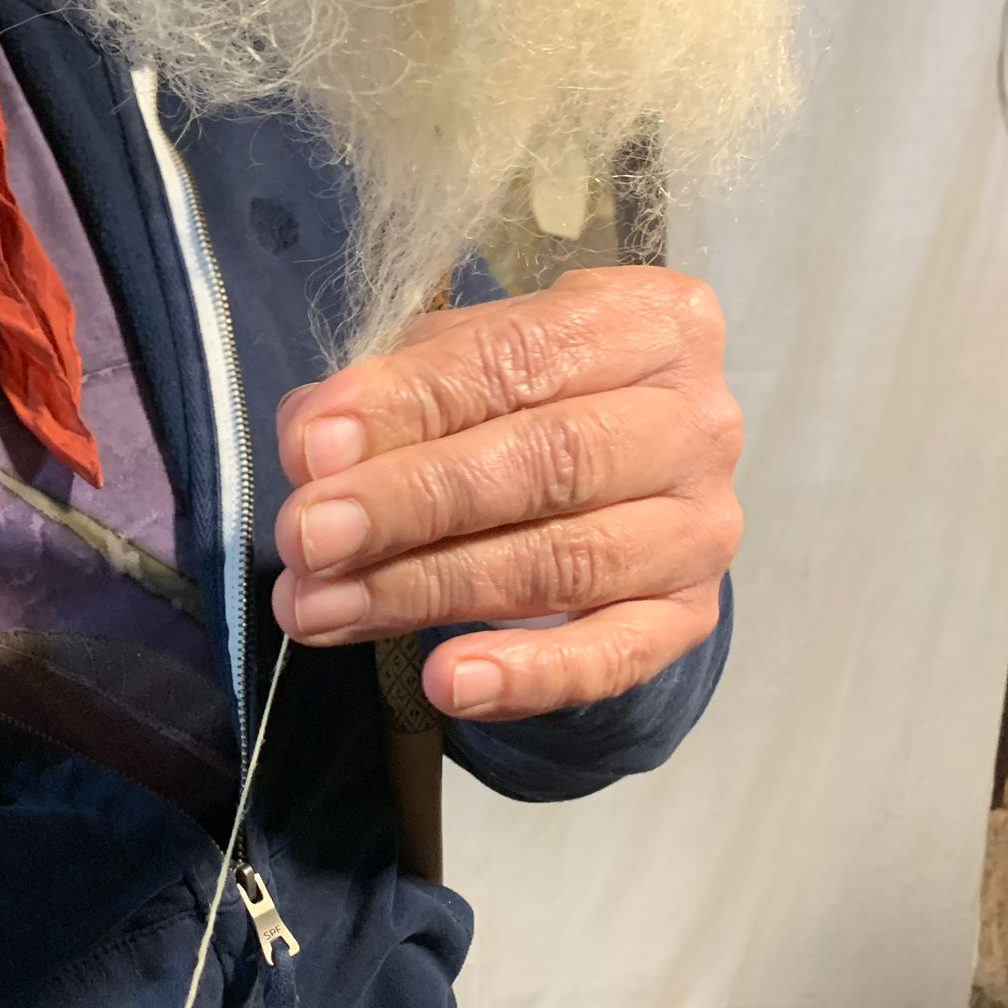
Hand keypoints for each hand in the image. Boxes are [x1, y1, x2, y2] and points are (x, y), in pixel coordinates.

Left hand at [273, 266, 743, 722]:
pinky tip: (447, 684)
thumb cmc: (518, 402)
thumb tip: (312, 445)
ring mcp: (701, 525)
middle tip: (305, 539)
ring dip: (425, 591)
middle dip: (410, 503)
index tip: (311, 450)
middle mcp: (697, 419)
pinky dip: (528, 677)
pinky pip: (612, 657)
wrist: (611, 483)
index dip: (408, 404)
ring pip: (564, 563)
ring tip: (319, 609)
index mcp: (649, 322)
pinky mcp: (691, 617)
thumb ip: (387, 394)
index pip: (519, 357)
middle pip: (550, 461)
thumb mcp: (452, 367)